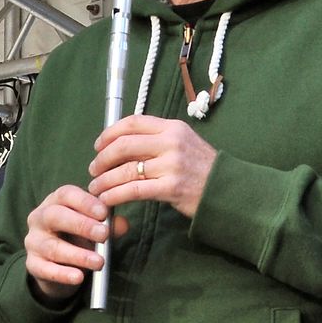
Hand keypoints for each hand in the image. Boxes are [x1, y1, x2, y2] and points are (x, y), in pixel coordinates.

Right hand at [23, 185, 128, 304]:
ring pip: (52, 246)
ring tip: (99, 262)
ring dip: (78, 255)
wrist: (58, 266)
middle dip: (81, 225)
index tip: (104, 213)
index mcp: (55, 202)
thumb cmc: (77, 237)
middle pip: (55, 216)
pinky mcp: (32, 264)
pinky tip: (78, 277)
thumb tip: (123, 224)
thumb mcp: (94, 228)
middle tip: (103, 235)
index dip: (85, 202)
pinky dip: (62, 274)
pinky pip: (45, 269)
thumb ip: (109, 225)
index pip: (66, 194)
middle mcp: (39, 218)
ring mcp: (33, 241)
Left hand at [88, 115, 215, 218]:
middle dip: (102, 158)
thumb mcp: (183, 143)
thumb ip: (156, 140)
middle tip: (94, 169)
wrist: (228, 190)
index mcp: (172, 128)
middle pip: (124, 145)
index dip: (109, 133)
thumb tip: (120, 145)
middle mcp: (171, 142)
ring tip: (96, 187)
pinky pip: (134, 190)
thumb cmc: (201, 168)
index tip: (98, 146)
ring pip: (126, 170)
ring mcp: (172, 165)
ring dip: (104, 180)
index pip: (132, 123)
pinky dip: (115, 195)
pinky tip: (107, 199)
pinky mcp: (171, 187)